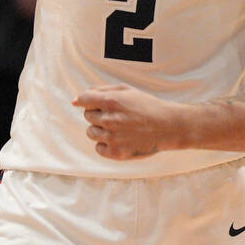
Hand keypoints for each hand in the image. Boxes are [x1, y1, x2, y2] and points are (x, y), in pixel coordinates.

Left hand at [73, 85, 189, 158]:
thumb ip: (100, 91)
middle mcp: (109, 119)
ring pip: (91, 132)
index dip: (89, 101)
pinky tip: (120, 138)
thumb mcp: (127, 91)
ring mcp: (112, 138)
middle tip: (117, 115)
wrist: (168, 126)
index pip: (84, 100)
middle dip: (99, 114)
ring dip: (101, 129)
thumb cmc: (147, 106)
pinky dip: (106, 144)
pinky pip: (98, 148)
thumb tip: (75, 100)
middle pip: (88, 116)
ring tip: (119, 127)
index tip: (97, 104)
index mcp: (111, 101)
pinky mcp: (116, 153)